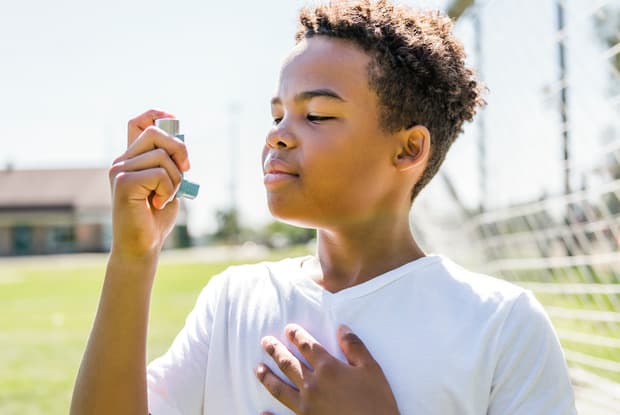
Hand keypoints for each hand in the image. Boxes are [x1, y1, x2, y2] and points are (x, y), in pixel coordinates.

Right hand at [108, 109, 189, 258]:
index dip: (155, 115)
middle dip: (179, 149)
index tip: (173, 119)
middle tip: (186, 170)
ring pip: (162, 156)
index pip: (137, 123)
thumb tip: (180, 142)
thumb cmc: (156, 217)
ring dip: (175, 179)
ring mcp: (119, 170)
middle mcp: (121, 161)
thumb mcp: (169, 184)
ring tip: (165, 197)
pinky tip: (158, 203)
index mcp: (132, 159)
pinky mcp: (123, 183)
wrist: (142, 245)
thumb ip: (171, 163)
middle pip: (155, 133)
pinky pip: (160, 174)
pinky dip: (168, 190)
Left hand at [256, 324, 398, 414]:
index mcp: (328, 368)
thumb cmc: (377, 402)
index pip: (308, 346)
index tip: (288, 328)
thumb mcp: (372, 370)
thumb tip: (341, 328)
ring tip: (258, 368)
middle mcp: (312, 384)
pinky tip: (262, 413)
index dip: (297, 335)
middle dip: (276, 350)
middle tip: (265, 342)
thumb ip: (355, 347)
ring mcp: (306, 406)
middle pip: (289, 363)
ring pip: (280, 388)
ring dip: (267, 377)